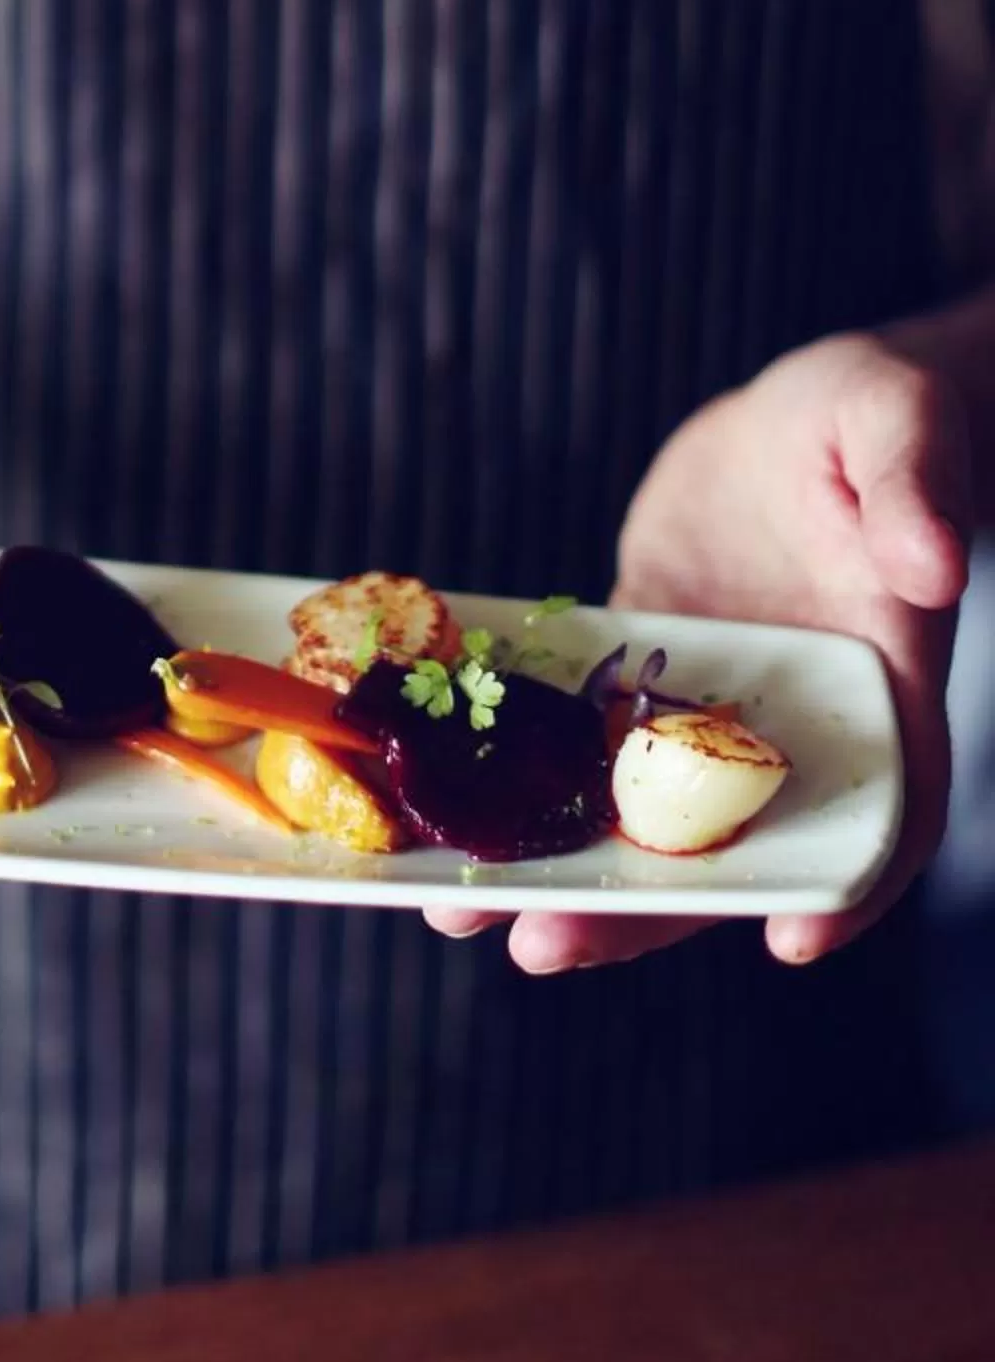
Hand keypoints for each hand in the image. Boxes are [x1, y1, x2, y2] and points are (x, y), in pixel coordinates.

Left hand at [424, 333, 970, 974]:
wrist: (794, 420)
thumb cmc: (871, 415)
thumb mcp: (901, 422)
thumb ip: (918, 491)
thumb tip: (930, 567)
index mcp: (882, 689)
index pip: (885, 814)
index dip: (845, 887)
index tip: (788, 941)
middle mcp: (793, 729)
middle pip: (728, 852)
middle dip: (639, 911)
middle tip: (539, 946)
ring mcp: (706, 714)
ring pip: (635, 819)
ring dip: (556, 870)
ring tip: (454, 905)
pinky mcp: (637, 681)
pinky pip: (575, 745)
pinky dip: (514, 781)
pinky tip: (431, 800)